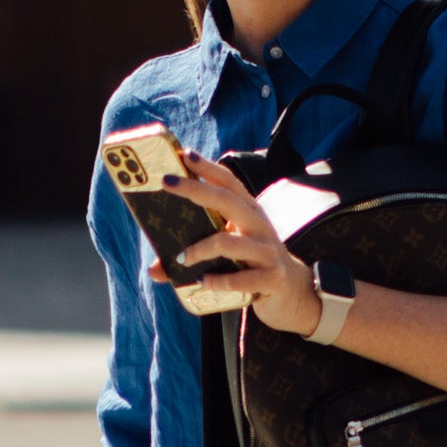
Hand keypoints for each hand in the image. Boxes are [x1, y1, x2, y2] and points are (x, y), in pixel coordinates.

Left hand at [154, 149, 323, 335]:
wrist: (293, 293)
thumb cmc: (252, 266)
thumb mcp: (228, 255)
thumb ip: (193, 257)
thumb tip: (153, 270)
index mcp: (249, 213)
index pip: (229, 183)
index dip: (208, 167)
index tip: (184, 153)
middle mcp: (259, 226)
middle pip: (228, 200)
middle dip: (196, 188)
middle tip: (167, 182)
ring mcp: (268, 251)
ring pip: (230, 242)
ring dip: (200, 249)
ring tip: (181, 258)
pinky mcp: (273, 278)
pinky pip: (241, 279)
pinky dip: (218, 280)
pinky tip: (203, 282)